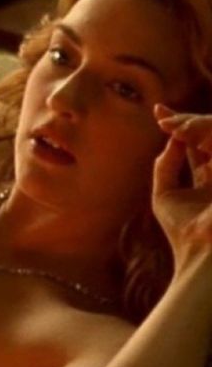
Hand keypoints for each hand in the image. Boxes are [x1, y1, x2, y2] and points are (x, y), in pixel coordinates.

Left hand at [153, 104, 211, 270]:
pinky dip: (208, 143)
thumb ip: (165, 166)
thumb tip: (170, 139)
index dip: (180, 129)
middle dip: (189, 123)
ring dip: (198, 130)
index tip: (159, 112)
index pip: (197, 149)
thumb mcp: (165, 195)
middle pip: (208, 141)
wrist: (206, 254)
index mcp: (210, 182)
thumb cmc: (183, 231)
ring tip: (176, 125)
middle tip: (165, 114)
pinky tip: (191, 139)